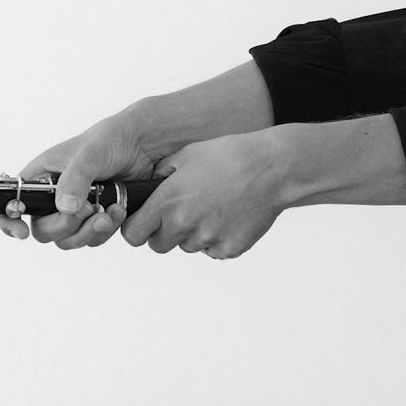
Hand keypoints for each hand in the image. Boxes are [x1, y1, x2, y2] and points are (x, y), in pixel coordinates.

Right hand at [0, 110, 161, 248]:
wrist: (145, 145)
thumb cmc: (110, 139)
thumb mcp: (89, 154)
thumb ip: (74, 180)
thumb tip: (65, 208)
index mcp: (40, 177)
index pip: (11, 203)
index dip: (10, 221)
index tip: (22, 232)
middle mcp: (53, 196)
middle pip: (44, 230)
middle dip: (65, 226)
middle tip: (87, 210)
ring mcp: (75, 210)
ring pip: (69, 239)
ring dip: (89, 231)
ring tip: (108, 212)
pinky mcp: (96, 218)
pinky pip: (93, 237)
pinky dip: (106, 228)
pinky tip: (118, 209)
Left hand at [119, 128, 287, 258]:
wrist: (272, 169)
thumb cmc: (231, 157)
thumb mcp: (187, 155)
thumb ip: (162, 174)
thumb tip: (150, 185)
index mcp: (168, 202)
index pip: (133, 234)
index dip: (136, 228)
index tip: (142, 223)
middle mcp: (185, 225)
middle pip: (158, 245)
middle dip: (164, 232)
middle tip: (181, 214)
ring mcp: (208, 240)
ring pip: (188, 246)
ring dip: (193, 234)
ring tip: (212, 208)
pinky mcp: (229, 249)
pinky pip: (213, 250)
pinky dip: (217, 239)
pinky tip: (229, 216)